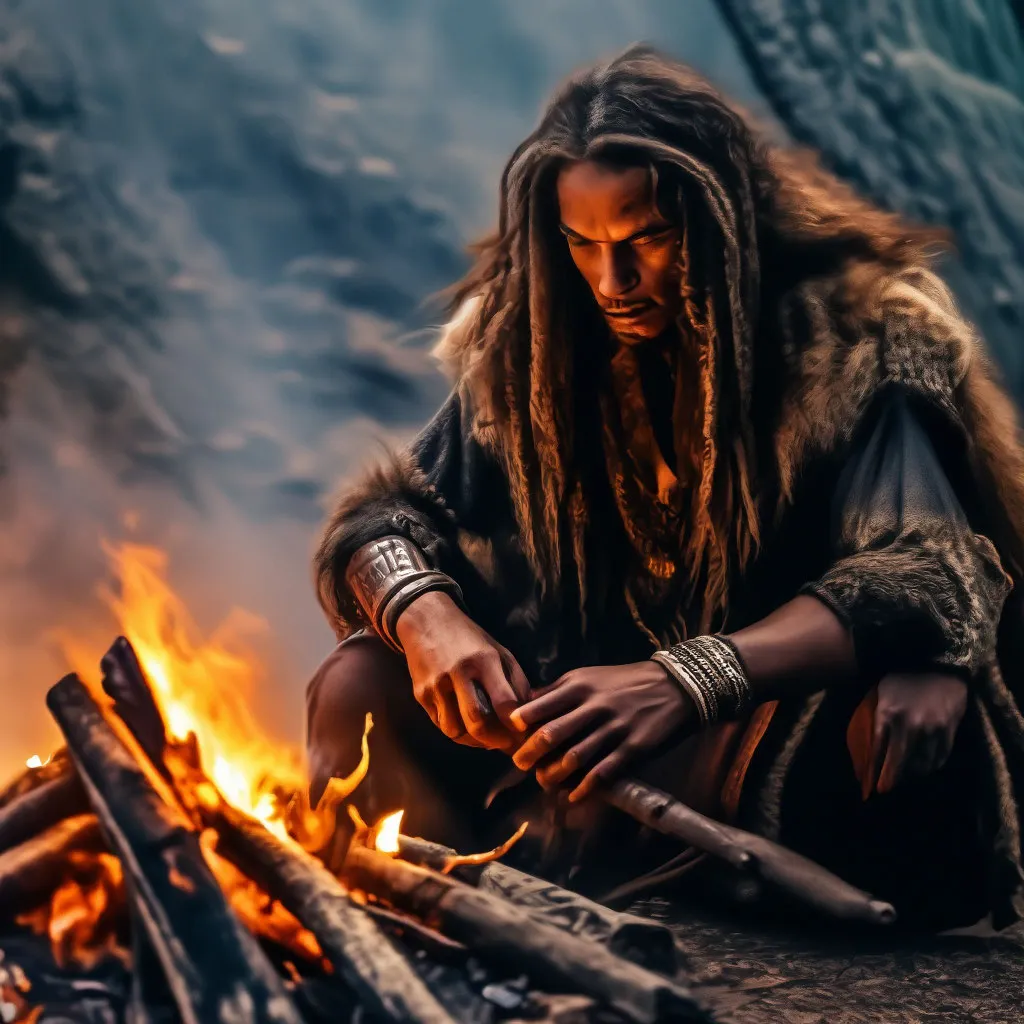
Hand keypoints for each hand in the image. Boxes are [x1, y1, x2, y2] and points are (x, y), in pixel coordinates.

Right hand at [395, 591, 529, 750]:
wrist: (427, 622)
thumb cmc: (470, 640)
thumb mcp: (499, 652)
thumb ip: (517, 682)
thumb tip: (529, 717)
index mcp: (484, 660)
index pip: (504, 701)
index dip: (515, 724)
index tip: (523, 733)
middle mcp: (458, 672)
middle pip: (477, 721)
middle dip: (494, 740)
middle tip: (505, 745)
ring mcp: (436, 684)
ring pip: (455, 730)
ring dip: (473, 740)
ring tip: (486, 738)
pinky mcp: (421, 694)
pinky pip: (440, 724)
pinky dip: (456, 732)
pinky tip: (467, 727)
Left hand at [508, 662, 693, 802]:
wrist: (674, 685)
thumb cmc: (622, 681)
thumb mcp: (587, 676)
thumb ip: (556, 691)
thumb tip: (523, 704)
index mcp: (579, 686)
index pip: (539, 706)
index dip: (520, 724)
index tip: (511, 735)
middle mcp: (594, 706)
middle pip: (552, 734)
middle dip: (530, 753)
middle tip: (519, 764)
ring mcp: (614, 728)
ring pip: (574, 758)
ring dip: (553, 775)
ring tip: (543, 781)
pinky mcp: (632, 748)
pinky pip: (602, 773)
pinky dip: (584, 788)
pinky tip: (573, 796)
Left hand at [869, 672, 967, 793]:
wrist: (940, 665)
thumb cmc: (905, 677)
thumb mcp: (883, 693)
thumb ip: (877, 717)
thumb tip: (870, 742)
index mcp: (887, 713)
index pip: (877, 748)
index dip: (873, 768)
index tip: (869, 783)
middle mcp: (908, 725)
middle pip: (898, 761)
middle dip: (890, 779)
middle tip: (885, 789)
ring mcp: (930, 730)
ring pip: (920, 763)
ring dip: (912, 773)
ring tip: (905, 776)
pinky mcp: (948, 731)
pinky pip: (939, 757)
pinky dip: (931, 765)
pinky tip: (924, 767)